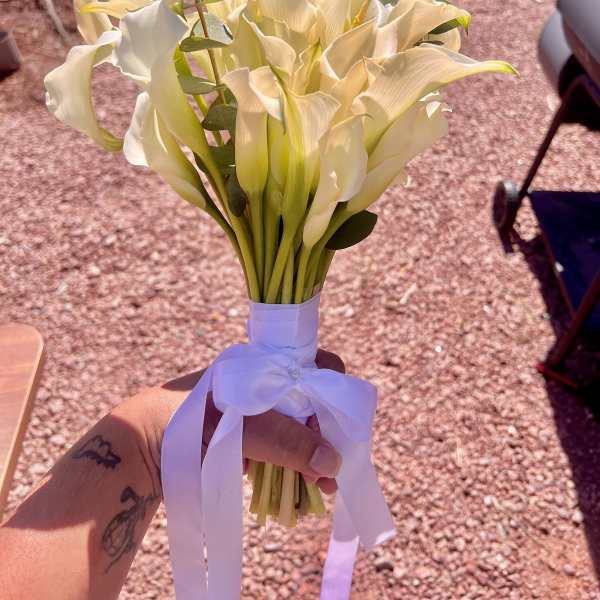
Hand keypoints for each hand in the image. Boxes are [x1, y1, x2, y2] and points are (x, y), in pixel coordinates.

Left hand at [141, 349, 344, 496]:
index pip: (311, 363)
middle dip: (327, 432)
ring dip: (315, 457)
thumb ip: (287, 440)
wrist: (141, 445)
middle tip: (337, 463)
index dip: (332, 383)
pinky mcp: (251, 444)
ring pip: (299, 432)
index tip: (344, 412)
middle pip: (311, 404)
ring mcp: (259, 416)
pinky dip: (296, 470)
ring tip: (324, 488)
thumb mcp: (242, 425)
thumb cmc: (191, 418)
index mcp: (264, 364)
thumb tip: (333, 462)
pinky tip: (306, 491)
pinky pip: (283, 453)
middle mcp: (266, 387)